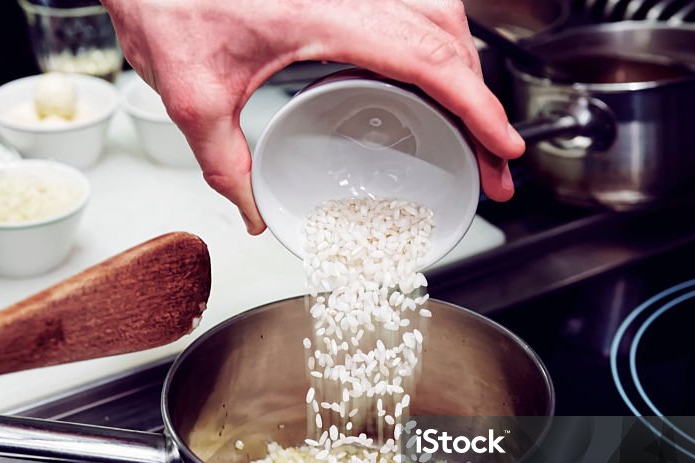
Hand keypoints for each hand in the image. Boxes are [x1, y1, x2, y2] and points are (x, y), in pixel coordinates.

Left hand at [102, 0, 523, 233]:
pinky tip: (429, 70)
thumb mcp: (190, 96)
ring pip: (440, 14)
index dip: (479, 109)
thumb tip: (250, 210)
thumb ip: (223, 162)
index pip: (433, 63)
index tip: (504, 148)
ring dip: (465, 68)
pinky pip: (412, 3)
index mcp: (332, 13)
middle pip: (451, 39)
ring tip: (470, 121)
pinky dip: (437, 40)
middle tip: (491, 159)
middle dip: (482, 103)